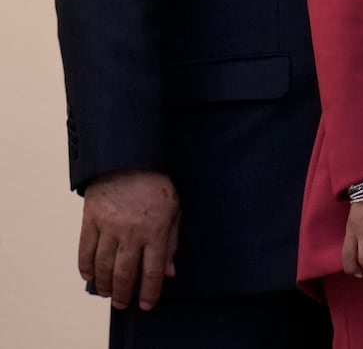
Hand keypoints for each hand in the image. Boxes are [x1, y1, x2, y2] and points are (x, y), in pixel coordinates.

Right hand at [79, 170, 179, 310]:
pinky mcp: (91, 220)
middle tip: (121, 304)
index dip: (149, 292)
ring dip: (103, 284)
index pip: (152, 270)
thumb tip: (168, 272)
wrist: (129, 160)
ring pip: (103, 265)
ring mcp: (109, 227)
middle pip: (125, 273)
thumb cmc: (156, 186)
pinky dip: (86, 267)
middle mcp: (132, 232)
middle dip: (123, 293)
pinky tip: (89, 276)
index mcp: (156, 230)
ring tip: (105, 293)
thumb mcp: (174, 211)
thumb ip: (172, 242)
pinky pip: (85, 250)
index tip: (146, 305)